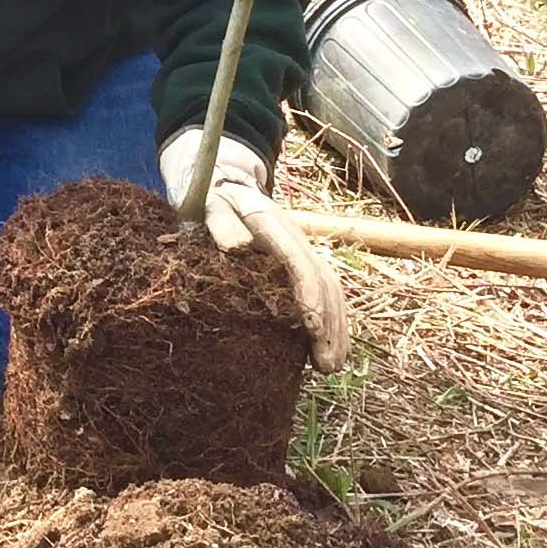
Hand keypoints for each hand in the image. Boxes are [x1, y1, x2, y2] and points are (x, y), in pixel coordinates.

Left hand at [161, 130, 348, 372]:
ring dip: (336, 329)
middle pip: (325, 282)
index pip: (300, 264)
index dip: (309, 297)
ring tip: (331, 366)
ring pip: (333, 291)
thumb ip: (221, 222)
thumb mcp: (209, 204)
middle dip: (330, 325)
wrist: (225, 180)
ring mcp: (303, 251)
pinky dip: (332, 321)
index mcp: (275, 225)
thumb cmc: (213, 198)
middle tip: (327, 364)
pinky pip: (326, 292)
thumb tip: (236, 248)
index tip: (313, 329)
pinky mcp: (302, 263)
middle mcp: (297, 239)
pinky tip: (329, 349)